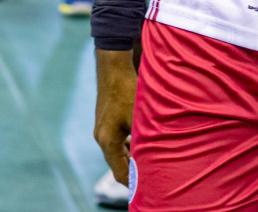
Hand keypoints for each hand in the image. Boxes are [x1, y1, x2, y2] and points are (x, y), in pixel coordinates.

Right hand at [94, 47, 140, 184]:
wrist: (113, 68)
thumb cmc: (127, 91)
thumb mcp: (139, 117)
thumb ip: (145, 139)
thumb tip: (155, 156)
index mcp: (107, 141)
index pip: (119, 172)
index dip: (132, 183)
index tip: (145, 189)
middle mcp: (102, 137)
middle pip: (117, 164)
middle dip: (133, 172)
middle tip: (150, 179)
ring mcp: (102, 128)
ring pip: (118, 152)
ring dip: (132, 158)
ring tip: (148, 164)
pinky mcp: (106, 120)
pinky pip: (117, 141)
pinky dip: (129, 146)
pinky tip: (142, 143)